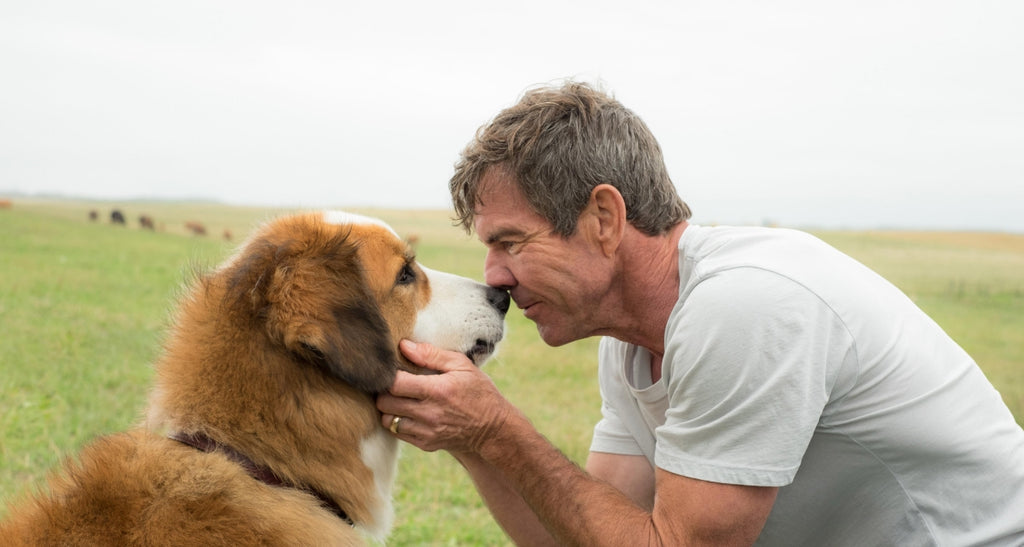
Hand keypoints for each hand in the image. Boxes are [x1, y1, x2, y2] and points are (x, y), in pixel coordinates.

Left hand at [377, 340, 512, 453]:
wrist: (492, 429)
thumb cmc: (478, 392)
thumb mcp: (462, 366)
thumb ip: (432, 354)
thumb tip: (404, 346)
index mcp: (437, 390)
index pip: (394, 384)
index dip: (388, 375)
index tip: (393, 370)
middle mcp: (429, 413)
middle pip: (385, 402)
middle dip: (385, 391)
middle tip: (394, 384)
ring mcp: (426, 431)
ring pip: (388, 420)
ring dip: (389, 408)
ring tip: (400, 399)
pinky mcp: (425, 444)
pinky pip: (397, 433)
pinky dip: (398, 422)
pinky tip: (409, 413)